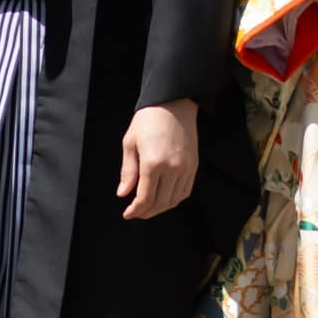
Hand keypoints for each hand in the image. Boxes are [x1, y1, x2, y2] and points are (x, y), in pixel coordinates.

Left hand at [119, 99, 198, 219]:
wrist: (173, 103)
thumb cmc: (147, 120)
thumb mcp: (130, 143)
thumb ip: (127, 172)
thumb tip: (123, 194)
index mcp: (153, 163)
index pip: (145, 198)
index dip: (135, 210)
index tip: (127, 214)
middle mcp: (172, 168)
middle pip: (160, 203)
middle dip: (146, 212)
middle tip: (136, 213)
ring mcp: (185, 168)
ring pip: (174, 200)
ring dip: (160, 208)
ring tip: (148, 208)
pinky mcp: (193, 166)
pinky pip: (185, 191)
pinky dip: (174, 200)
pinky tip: (164, 199)